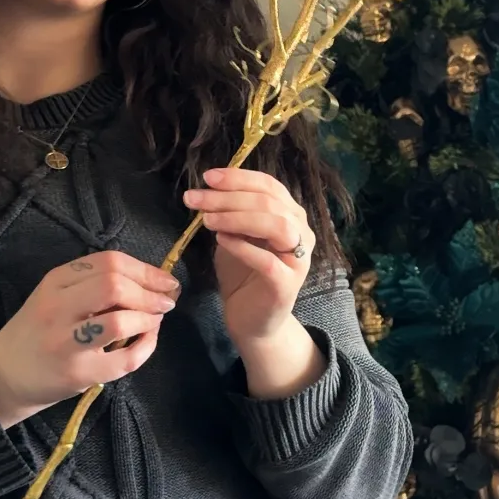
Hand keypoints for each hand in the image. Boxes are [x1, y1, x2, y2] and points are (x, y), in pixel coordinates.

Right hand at [0, 251, 180, 429]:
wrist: (4, 374)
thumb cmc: (38, 331)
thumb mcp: (55, 296)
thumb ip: (93, 284)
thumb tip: (152, 281)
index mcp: (54, 282)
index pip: (108, 262)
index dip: (145, 270)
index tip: (164, 280)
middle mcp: (57, 308)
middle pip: (114, 286)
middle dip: (150, 292)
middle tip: (166, 302)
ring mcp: (67, 343)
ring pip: (120, 321)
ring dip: (148, 318)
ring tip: (154, 320)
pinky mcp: (79, 373)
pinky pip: (126, 358)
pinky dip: (147, 347)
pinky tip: (146, 341)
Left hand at [182, 166, 313, 355]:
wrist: (251, 321)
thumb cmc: (243, 275)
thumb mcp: (235, 236)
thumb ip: (232, 213)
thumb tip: (210, 189)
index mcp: (291, 216)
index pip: (270, 186)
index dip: (239, 178)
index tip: (207, 177)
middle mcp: (301, 234)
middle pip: (270, 203)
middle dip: (229, 197)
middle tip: (196, 199)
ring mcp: (298, 260)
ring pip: (277, 226)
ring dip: (238, 218)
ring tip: (207, 220)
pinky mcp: (287, 285)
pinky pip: (268, 261)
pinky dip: (243, 247)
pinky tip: (221, 240)